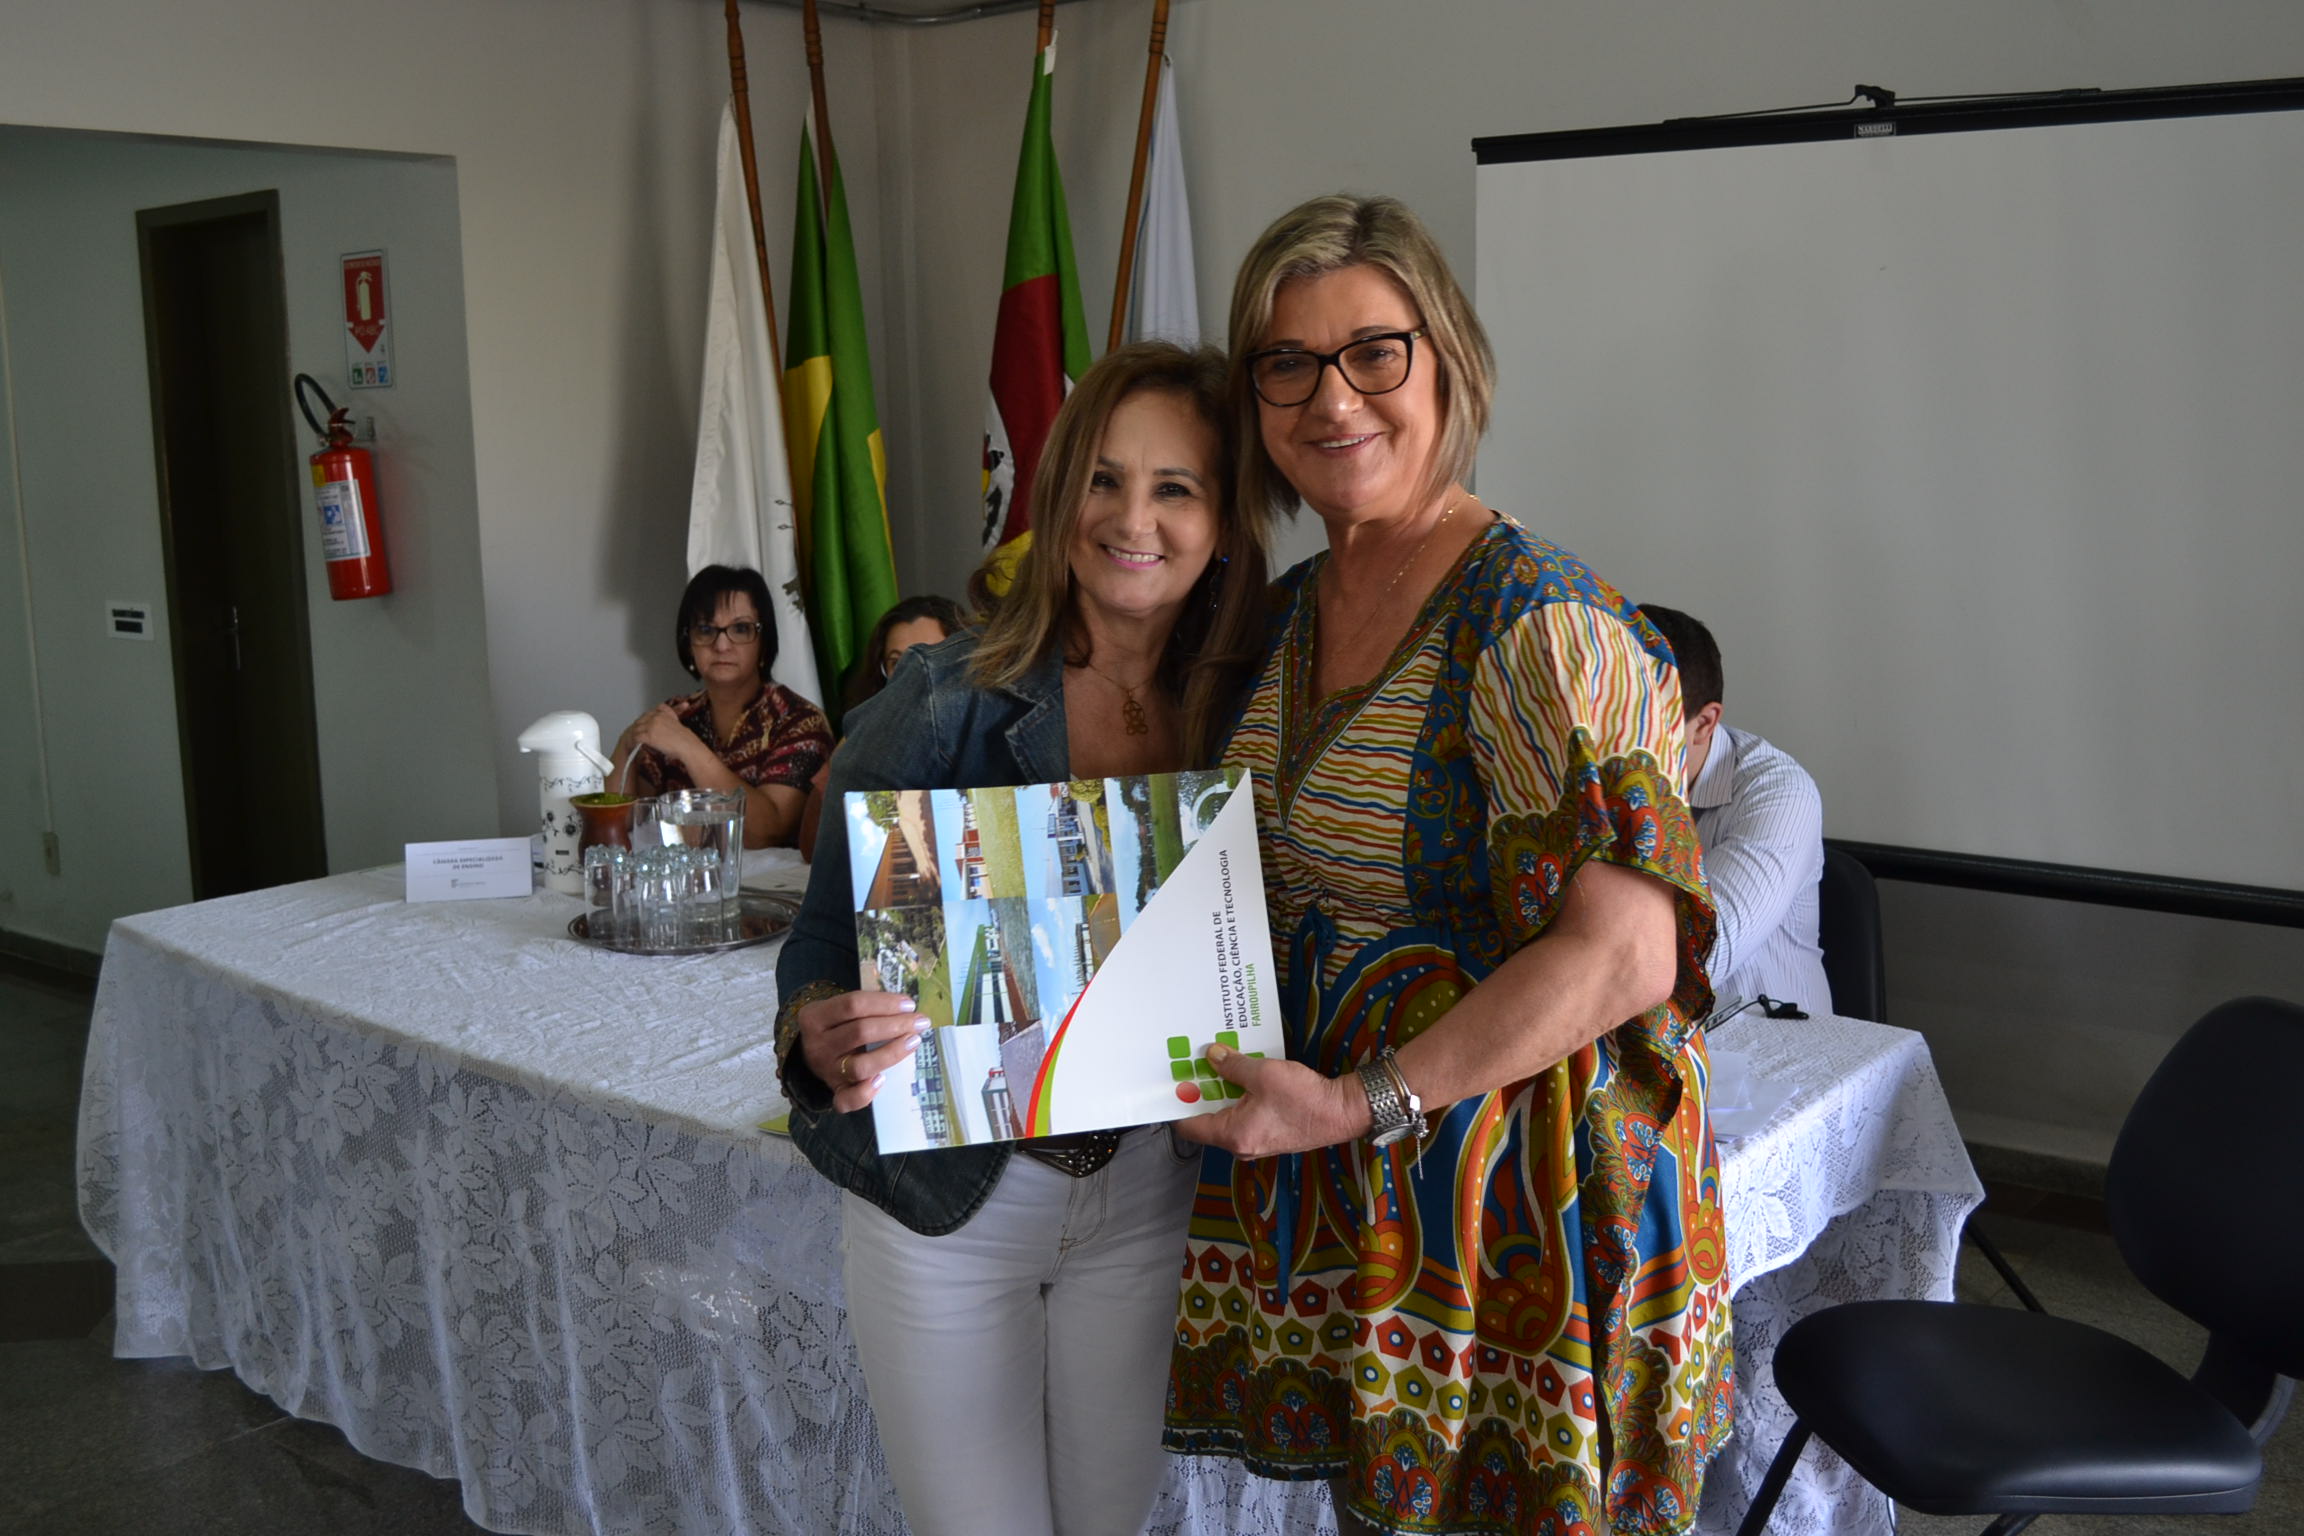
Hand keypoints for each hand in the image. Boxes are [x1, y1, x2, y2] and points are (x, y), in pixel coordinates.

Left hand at [630, 703, 696, 761]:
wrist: (688, 746)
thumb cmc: (686, 739)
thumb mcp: (678, 724)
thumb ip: (670, 720)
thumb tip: (664, 727)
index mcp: (663, 713)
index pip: (650, 713)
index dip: (645, 720)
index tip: (644, 724)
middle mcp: (656, 717)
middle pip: (641, 720)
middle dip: (638, 727)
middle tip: (636, 733)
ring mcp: (651, 726)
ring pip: (637, 728)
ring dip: (635, 734)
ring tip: (634, 740)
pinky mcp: (648, 736)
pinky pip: (637, 737)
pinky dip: (635, 741)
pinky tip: (635, 745)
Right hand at [798, 989, 927, 1112]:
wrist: (811, 1053)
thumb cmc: (836, 1026)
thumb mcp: (839, 1010)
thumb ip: (866, 1007)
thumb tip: (905, 1007)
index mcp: (815, 1017)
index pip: (853, 1005)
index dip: (885, 1003)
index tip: (909, 1004)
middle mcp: (817, 1045)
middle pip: (860, 1032)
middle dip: (896, 1025)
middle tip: (920, 1022)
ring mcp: (826, 1071)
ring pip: (861, 1066)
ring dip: (892, 1053)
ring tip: (913, 1042)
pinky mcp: (834, 1091)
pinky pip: (848, 1100)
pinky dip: (866, 1093)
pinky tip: (883, 1081)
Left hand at [1171, 1044, 1370, 1158]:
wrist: (1343, 1112)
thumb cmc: (1304, 1098)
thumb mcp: (1263, 1074)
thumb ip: (1232, 1066)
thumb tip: (1211, 1056)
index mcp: (1233, 1135)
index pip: (1188, 1126)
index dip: (1177, 1104)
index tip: (1171, 1082)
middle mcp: (1241, 1144)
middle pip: (1207, 1119)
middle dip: (1200, 1092)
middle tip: (1193, 1066)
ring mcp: (1256, 1141)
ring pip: (1226, 1115)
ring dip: (1221, 1091)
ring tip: (1216, 1065)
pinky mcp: (1269, 1133)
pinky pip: (1244, 1115)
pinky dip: (1239, 1096)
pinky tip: (1241, 1075)